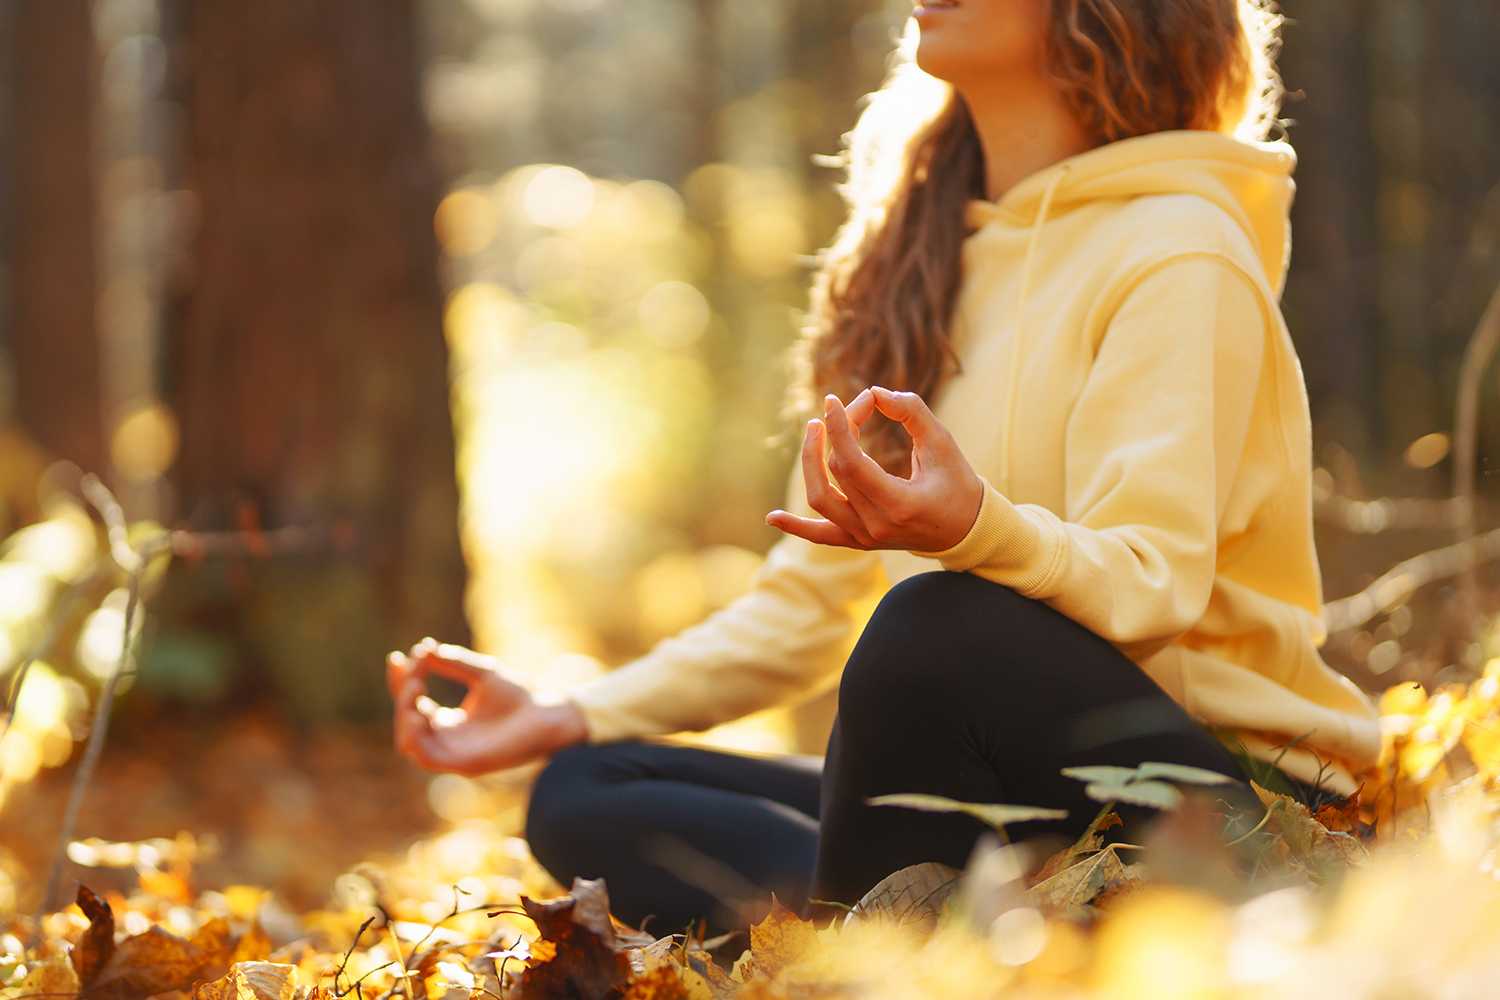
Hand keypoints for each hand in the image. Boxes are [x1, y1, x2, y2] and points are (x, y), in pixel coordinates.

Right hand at [386, 637, 587, 775]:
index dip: (401, 683)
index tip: (397, 658)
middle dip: (403, 694)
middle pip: (406, 722)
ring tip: (415, 688)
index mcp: (450, 722)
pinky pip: (426, 757)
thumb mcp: (482, 673)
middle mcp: (448, 740)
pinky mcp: (464, 765)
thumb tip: (424, 647)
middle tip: (415, 671)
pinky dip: (415, 736)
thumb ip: (453, 663)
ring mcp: (454, 754)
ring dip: (404, 715)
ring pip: (408, 742)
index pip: (413, 704)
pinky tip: (419, 711)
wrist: (550, 712)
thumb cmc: (522, 695)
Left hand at [765, 386, 983, 552]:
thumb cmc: (957, 484)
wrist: (965, 530)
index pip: (851, 463)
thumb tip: (875, 393)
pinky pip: (820, 536)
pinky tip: (772, 517)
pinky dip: (796, 527)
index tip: (835, 399)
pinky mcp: (859, 541)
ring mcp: (864, 537)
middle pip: (837, 471)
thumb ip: (912, 413)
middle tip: (844, 406)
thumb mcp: (943, 444)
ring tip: (813, 429)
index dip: (840, 427)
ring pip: (820, 501)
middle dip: (838, 431)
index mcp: (899, 504)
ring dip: (810, 464)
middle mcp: (876, 526)